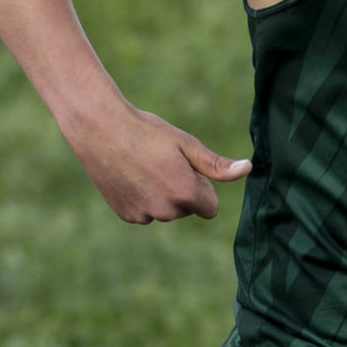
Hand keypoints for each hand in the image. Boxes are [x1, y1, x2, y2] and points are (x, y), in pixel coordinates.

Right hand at [68, 104, 251, 222]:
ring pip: (165, 211)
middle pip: (187, 209)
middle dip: (182, 191)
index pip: (211, 207)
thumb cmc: (147, 132)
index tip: (186, 167)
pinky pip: (145, 212)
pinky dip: (142, 199)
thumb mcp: (186, 144)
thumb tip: (247, 169)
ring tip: (144, 167)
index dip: (202, 186)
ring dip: (162, 196)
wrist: (100, 130)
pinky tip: (130, 175)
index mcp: (185, 193)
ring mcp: (143, 215)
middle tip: (161, 163)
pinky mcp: (126, 215)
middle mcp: (165, 210)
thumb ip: (217, 166)